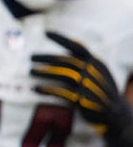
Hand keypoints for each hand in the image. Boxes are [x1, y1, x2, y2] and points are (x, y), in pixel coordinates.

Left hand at [31, 31, 132, 146]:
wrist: (115, 113)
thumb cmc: (102, 91)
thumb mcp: (98, 74)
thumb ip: (84, 64)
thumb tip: (63, 56)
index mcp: (96, 62)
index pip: (77, 47)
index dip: (61, 39)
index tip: (46, 33)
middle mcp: (92, 71)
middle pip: (64, 60)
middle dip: (46, 58)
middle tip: (31, 57)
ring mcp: (88, 84)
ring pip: (61, 74)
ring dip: (44, 72)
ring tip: (31, 71)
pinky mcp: (82, 98)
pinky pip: (61, 92)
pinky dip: (47, 89)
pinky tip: (36, 88)